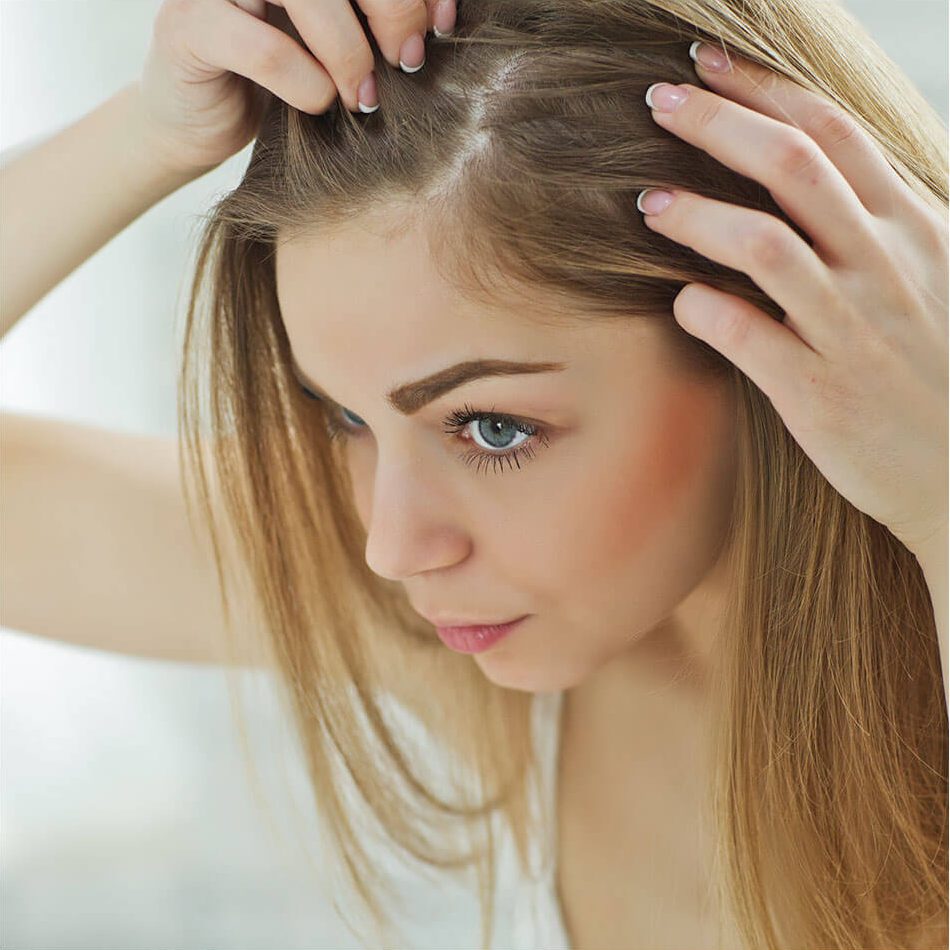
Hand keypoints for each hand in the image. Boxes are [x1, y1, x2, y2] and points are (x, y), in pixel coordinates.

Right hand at [137, 0, 455, 174]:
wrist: (205, 120)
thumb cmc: (285, 78)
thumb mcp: (341, 41)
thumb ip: (376, 18)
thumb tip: (440, 20)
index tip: (442, 24)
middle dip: (391, 6)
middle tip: (407, 60)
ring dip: (347, 47)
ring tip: (364, 95)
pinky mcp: (188, 27)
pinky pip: (261, 47)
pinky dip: (302, 81)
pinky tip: (318, 105)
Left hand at [637, 44, 947, 562]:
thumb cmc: (934, 367)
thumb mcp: (931, 275)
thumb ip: (876, 222)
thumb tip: (807, 170)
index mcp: (913, 227)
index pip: (832, 132)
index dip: (761, 89)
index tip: (703, 64)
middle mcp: (885, 266)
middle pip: (791, 167)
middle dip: (716, 123)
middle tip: (654, 103)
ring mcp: (853, 329)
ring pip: (764, 245)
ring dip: (696, 215)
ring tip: (646, 203)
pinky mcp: (820, 393)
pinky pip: (749, 336)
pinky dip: (705, 310)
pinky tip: (680, 301)